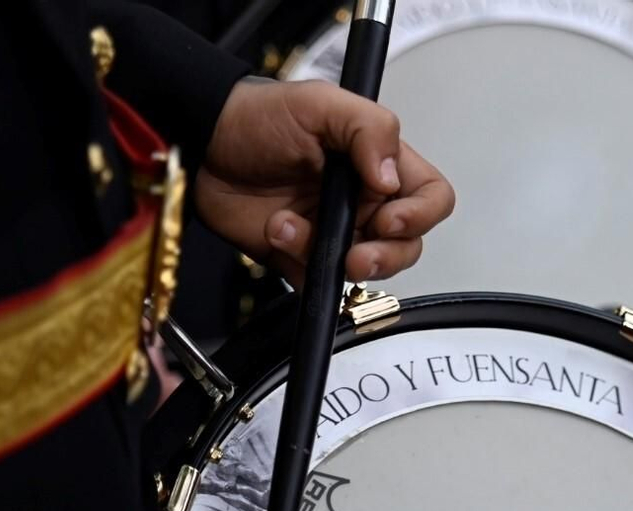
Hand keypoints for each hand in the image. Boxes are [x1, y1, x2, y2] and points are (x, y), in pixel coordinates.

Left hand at [197, 77, 454, 287]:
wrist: (202, 143)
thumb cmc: (259, 115)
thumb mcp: (320, 104)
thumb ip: (368, 130)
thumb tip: (390, 177)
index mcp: (380, 165)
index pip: (431, 199)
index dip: (420, 216)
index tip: (388, 218)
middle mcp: (364, 203)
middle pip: (406, 246)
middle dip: (383, 257)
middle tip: (354, 256)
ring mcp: (335, 234)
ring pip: (364, 272)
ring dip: (330, 258)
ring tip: (292, 228)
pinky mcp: (303, 258)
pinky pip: (320, 284)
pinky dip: (301, 268)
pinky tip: (277, 233)